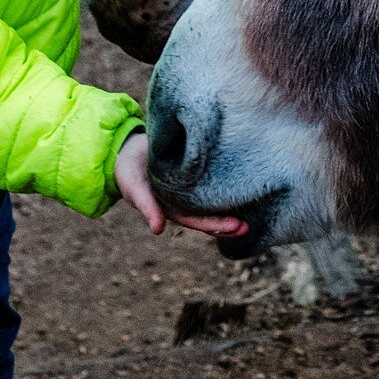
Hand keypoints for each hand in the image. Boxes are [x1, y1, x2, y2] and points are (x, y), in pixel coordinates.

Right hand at [114, 131, 249, 238]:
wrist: (126, 148)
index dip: (215, 225)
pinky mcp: (193, 168)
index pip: (197, 221)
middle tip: (246, 227)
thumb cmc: (128, 171)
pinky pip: (211, 179)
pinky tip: (243, 180)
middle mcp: (184, 200)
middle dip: (227, 223)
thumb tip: (158, 230)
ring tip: (252, 206)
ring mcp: (189, 186)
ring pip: (213, 200)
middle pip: (208, 216)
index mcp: (171, 208)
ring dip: (230, 205)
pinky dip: (226, 183)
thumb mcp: (134, 188)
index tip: (235, 227)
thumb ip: (146, 207)